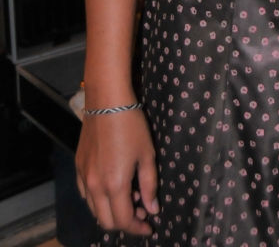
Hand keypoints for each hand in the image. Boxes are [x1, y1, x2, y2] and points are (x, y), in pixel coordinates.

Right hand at [75, 108, 158, 234]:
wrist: (107, 101)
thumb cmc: (132, 125)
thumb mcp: (147, 154)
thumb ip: (149, 185)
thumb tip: (151, 209)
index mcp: (114, 185)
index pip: (123, 220)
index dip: (137, 227)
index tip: (149, 225)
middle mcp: (94, 186)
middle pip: (106, 221)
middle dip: (125, 223)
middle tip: (141, 211)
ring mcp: (83, 177)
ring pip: (94, 210)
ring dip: (111, 211)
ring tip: (129, 196)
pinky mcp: (77, 167)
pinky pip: (86, 194)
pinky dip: (98, 200)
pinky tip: (112, 187)